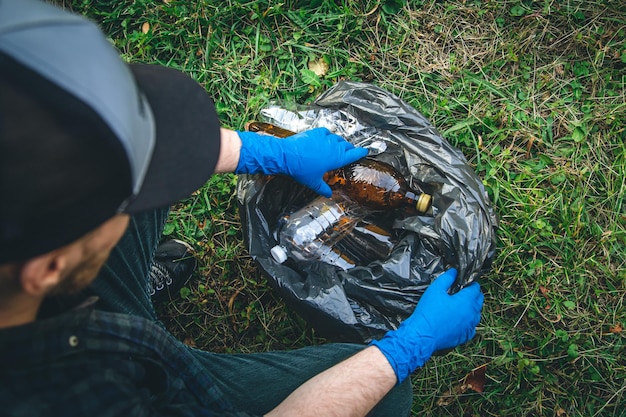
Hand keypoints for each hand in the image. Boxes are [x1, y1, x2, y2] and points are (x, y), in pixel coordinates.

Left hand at [235, 128, 367, 196]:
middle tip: (349, 152)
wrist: (286, 155)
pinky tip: (326, 139)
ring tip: (337, 147)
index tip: (365, 152)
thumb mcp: (313, 182)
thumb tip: (329, 195)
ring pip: (337, 138)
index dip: (361, 153)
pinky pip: (327, 132)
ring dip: (339, 142)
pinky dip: (328, 136)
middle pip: (347, 145)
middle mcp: (334, 146)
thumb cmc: (300, 170)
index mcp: (336, 158)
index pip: (354, 154)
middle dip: (349, 149)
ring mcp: (325, 138)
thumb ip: (323, 189)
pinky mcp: (316, 132)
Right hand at [370, 268, 483, 383]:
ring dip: (471, 308)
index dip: (470, 283)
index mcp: (467, 300)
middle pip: (479, 300)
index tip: (464, 283)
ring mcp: (470, 326)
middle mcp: (472, 314)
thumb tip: (454, 272)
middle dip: (473, 295)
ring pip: (477, 314)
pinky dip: (468, 322)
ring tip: (460, 305)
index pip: (476, 288)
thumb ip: (447, 278)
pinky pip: (472, 327)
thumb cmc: (428, 312)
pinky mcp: (465, 336)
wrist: (422, 334)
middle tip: (462, 292)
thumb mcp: (435, 289)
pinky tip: (459, 320)